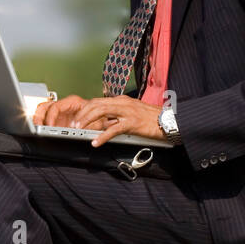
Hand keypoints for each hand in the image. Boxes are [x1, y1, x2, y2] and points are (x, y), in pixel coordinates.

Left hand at [32, 94, 164, 146]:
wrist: (169, 121)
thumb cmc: (151, 119)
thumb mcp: (131, 114)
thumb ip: (117, 117)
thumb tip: (103, 124)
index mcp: (121, 100)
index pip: (98, 101)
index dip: (85, 109)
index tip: (77, 118)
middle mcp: (123, 103)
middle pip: (96, 104)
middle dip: (83, 114)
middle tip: (75, 125)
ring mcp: (128, 112)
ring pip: (101, 112)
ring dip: (88, 121)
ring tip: (80, 130)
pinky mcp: (133, 123)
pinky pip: (114, 129)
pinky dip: (102, 136)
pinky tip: (96, 142)